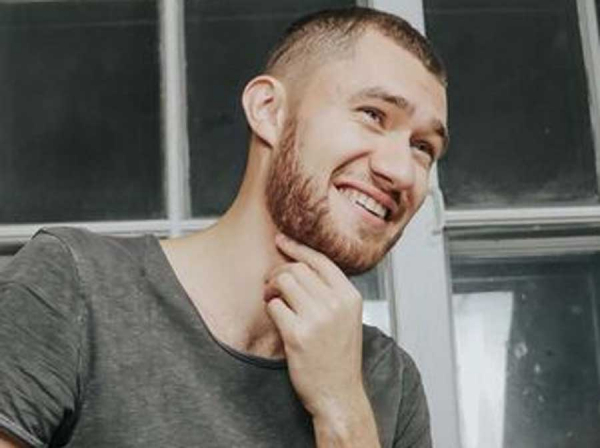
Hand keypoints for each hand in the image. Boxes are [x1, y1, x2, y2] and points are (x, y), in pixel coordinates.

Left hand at [264, 233, 366, 420]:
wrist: (339, 394)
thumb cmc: (339, 357)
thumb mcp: (347, 318)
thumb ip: (331, 292)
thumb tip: (301, 265)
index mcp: (350, 297)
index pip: (320, 260)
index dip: (297, 247)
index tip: (281, 240)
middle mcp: (336, 304)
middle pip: (297, 269)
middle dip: (279, 272)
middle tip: (272, 284)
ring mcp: (317, 319)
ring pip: (284, 281)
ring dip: (271, 287)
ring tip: (272, 298)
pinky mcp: (298, 334)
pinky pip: (274, 305)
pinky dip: (270, 308)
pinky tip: (276, 317)